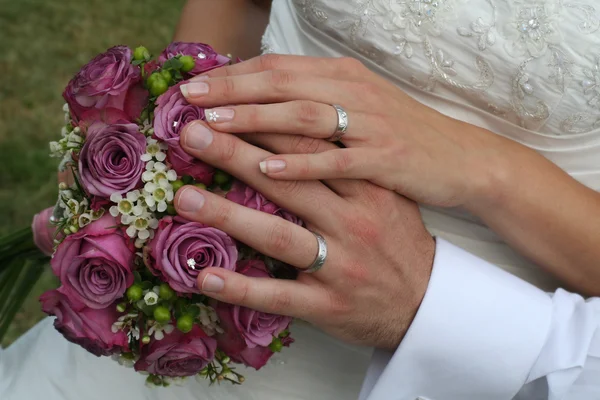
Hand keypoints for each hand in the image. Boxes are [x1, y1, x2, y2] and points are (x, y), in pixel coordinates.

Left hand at [173, 121, 434, 348]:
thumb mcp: (381, 190)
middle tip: (192, 133)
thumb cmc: (397, 238)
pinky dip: (240, 287)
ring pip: (277, 234)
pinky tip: (204, 277)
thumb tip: (290, 128)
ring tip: (183, 198)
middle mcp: (354, 219)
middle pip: (287, 181)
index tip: (221, 104)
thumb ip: (341, 160)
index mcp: (366, 185)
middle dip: (235, 152)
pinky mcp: (329, 303)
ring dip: (227, 215)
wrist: (430, 298)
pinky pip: (279, 295)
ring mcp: (341, 263)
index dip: (262, 121)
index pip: (308, 143)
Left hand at [180, 54, 513, 208]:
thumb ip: (315, 99)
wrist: (460, 160)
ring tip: (214, 128)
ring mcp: (370, 127)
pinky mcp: (384, 162)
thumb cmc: (401, 136)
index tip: (194, 86)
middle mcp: (354, 94)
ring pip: (302, 118)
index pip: (278, 68)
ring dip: (255, 121)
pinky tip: (267, 170)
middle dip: (232, 91)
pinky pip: (335, 162)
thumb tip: (264, 101)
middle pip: (282, 86)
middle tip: (189, 101)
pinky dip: (300, 165)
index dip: (233, 75)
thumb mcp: (360, 107)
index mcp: (344, 78)